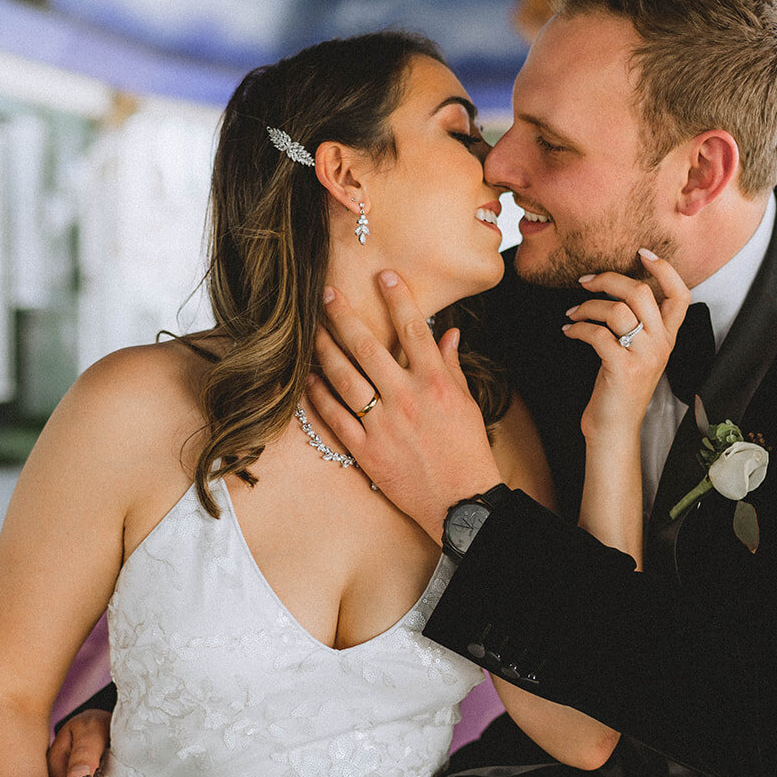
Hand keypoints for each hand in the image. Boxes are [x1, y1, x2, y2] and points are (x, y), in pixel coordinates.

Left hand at [312, 272, 502, 541]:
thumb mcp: (466, 403)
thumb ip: (451, 366)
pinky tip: (308, 379)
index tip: (384, 275)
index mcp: (436, 383)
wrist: (462, 501)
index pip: (414, 329)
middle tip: (328, 294)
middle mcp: (407, 398)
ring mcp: (383, 425)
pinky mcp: (366, 450)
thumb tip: (447, 334)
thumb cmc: (468, 451)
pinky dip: (319, 396)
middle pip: (367, 347)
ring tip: (311, 331)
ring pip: (344, 378)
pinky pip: (334, 417)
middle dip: (345, 317)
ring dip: (324, 351)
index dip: (398, 298)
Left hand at [564, 250, 690, 443]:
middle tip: (585, 281)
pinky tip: (569, 331)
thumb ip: (638, 324)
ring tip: (572, 313)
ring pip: (616, 311)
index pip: (681, 295)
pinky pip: (597, 334)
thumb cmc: (620, 387)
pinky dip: (577, 328)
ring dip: (586, 306)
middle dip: (608, 279)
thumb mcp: (638, 353)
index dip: (665, 270)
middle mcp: (661, 344)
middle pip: (640, 293)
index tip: (642, 253)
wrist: (614, 428)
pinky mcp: (622, 368)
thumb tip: (615, 289)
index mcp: (668, 337)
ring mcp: (643, 357)